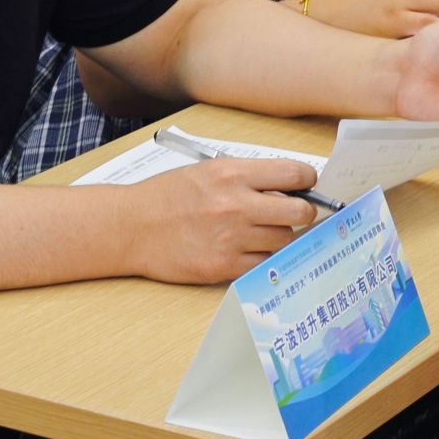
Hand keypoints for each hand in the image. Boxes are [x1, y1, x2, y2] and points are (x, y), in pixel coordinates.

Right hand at [124, 157, 319, 284]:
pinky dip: (261, 258)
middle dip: (303, 212)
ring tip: (258, 231)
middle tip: (293, 213)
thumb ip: (249, 177)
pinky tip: (245, 249)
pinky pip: (264, 264)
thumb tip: (290, 186)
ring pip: (284, 240)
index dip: (308, 181)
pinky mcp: (224, 266)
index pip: (295, 174)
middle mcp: (236, 205)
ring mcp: (231, 238)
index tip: (307, 187)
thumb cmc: (167, 197)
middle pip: (300, 212)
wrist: (130, 228)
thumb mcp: (208, 172)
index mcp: (232, 174)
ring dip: (279, 236)